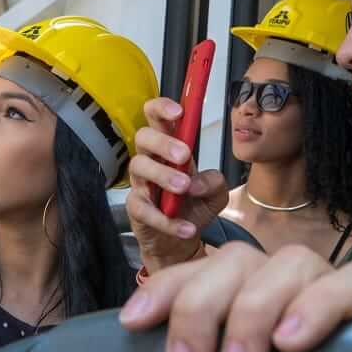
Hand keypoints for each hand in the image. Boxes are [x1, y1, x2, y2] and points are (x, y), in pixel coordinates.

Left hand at [119, 243, 351, 351]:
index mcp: (253, 316)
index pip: (202, 274)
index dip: (166, 287)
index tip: (134, 323)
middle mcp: (294, 297)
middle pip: (238, 259)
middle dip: (201, 306)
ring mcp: (343, 301)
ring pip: (293, 261)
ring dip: (254, 309)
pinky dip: (323, 303)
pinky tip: (293, 342)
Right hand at [126, 97, 227, 271]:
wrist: (180, 243)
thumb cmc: (192, 207)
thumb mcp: (215, 194)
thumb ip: (215, 181)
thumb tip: (197, 181)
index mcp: (170, 148)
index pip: (156, 117)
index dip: (163, 108)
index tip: (179, 112)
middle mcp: (151, 160)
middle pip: (143, 136)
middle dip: (163, 142)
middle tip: (183, 156)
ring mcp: (140, 183)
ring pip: (138, 166)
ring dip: (162, 175)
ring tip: (184, 189)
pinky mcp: (135, 208)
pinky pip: (143, 208)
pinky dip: (166, 219)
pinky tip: (185, 227)